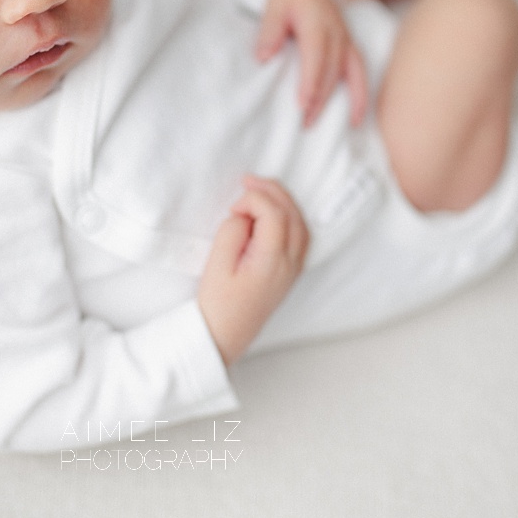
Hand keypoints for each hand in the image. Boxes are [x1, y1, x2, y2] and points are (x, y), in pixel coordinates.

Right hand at [197, 176, 309, 364]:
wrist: (223, 336)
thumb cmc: (216, 303)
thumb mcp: (216, 263)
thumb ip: (233, 231)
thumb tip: (246, 214)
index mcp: (272, 261)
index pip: (274, 214)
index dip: (253, 200)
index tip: (231, 208)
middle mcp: (290, 264)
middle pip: (293, 214)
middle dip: (271, 192)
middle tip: (248, 181)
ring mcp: (293, 269)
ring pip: (301, 224)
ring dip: (283, 203)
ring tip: (259, 191)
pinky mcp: (289, 273)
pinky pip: (301, 236)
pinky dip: (289, 218)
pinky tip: (272, 214)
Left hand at [255, 0, 366, 126]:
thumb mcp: (273, 6)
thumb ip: (269, 31)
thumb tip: (263, 57)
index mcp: (317, 22)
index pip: (315, 56)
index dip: (310, 81)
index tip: (302, 104)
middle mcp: (337, 32)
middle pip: (330, 70)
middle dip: (319, 98)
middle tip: (304, 123)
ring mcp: (347, 40)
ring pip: (347, 74)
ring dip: (338, 101)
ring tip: (325, 124)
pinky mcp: (350, 47)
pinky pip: (360, 72)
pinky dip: (361, 96)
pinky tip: (357, 118)